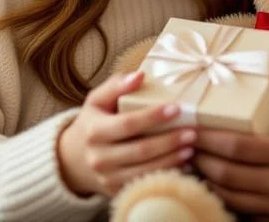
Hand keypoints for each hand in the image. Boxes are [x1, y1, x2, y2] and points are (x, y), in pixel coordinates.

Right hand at [57, 70, 196, 197]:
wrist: (76, 157)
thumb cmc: (95, 121)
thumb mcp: (98, 99)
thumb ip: (117, 85)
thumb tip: (140, 75)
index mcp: (94, 131)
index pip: (128, 124)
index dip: (152, 117)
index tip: (177, 108)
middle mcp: (98, 158)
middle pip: (140, 150)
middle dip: (169, 141)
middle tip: (192, 132)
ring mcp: (107, 178)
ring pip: (145, 171)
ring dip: (171, 160)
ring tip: (191, 148)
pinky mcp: (116, 192)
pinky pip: (144, 184)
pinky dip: (165, 174)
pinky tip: (182, 165)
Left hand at [194, 66, 268, 220]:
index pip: (239, 148)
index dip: (209, 140)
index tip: (190, 129)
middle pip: (229, 176)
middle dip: (201, 162)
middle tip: (181, 148)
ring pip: (236, 200)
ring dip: (210, 185)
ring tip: (193, 169)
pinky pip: (253, 219)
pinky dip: (232, 206)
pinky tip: (220, 193)